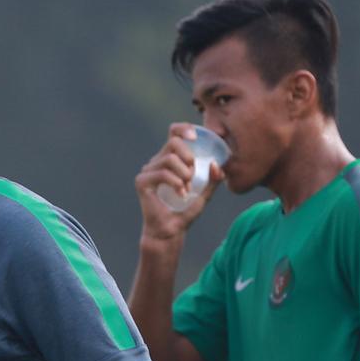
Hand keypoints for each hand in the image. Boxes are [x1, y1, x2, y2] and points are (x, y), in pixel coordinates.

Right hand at [135, 122, 224, 242]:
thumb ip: (213, 180)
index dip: (183, 129)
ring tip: (187, 188)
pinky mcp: (142, 182)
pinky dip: (175, 183)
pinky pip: (162, 173)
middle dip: (188, 155)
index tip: (195, 137)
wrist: (170, 231)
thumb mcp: (205, 194)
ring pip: (168, 158)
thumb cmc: (185, 212)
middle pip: (173, 142)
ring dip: (183, 173)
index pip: (173, 134)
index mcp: (170, 160)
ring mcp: (147, 171)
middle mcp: (157, 162)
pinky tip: (181, 193)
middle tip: (193, 174)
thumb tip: (218, 164)